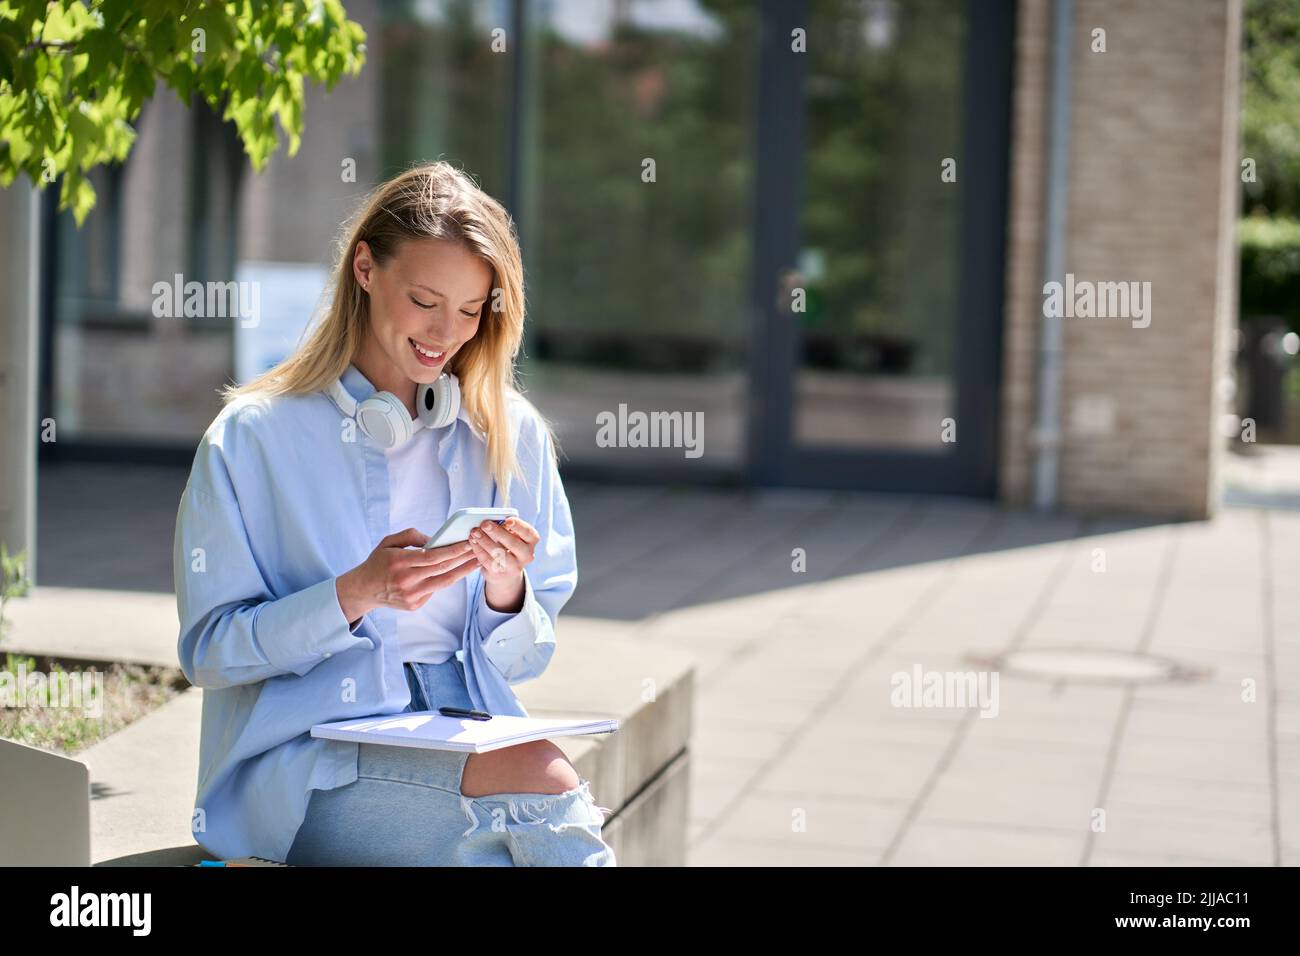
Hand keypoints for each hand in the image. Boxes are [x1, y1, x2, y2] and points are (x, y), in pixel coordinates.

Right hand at [336, 529, 477, 622]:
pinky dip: (447, 579)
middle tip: (478, 549)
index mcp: (399, 562)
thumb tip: (434, 538)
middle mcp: (406, 581)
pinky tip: (459, 571)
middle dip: (463, 558)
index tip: (467, 543)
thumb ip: (410, 536)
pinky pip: (435, 590)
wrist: (363, 590)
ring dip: (463, 571)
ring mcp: (410, 596)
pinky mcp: (414, 605)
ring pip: (443, 582)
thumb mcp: (388, 542)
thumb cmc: (378, 562)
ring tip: (477, 561)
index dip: (452, 550)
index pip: (432, 557)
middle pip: (442, 569)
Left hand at [469, 516, 538, 612]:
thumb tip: (491, 520)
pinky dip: (478, 549)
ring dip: (484, 541)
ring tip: (475, 532)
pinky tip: (473, 541)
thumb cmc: (508, 546)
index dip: (518, 525)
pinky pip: (487, 560)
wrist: (506, 572)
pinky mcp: (499, 574)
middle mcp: (526, 555)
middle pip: (513, 543)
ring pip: (498, 553)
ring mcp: (513, 567)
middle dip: (497, 532)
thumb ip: (506, 528)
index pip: (528, 532)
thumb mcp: (513, 536)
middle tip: (484, 524)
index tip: (507, 520)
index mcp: (531, 541)